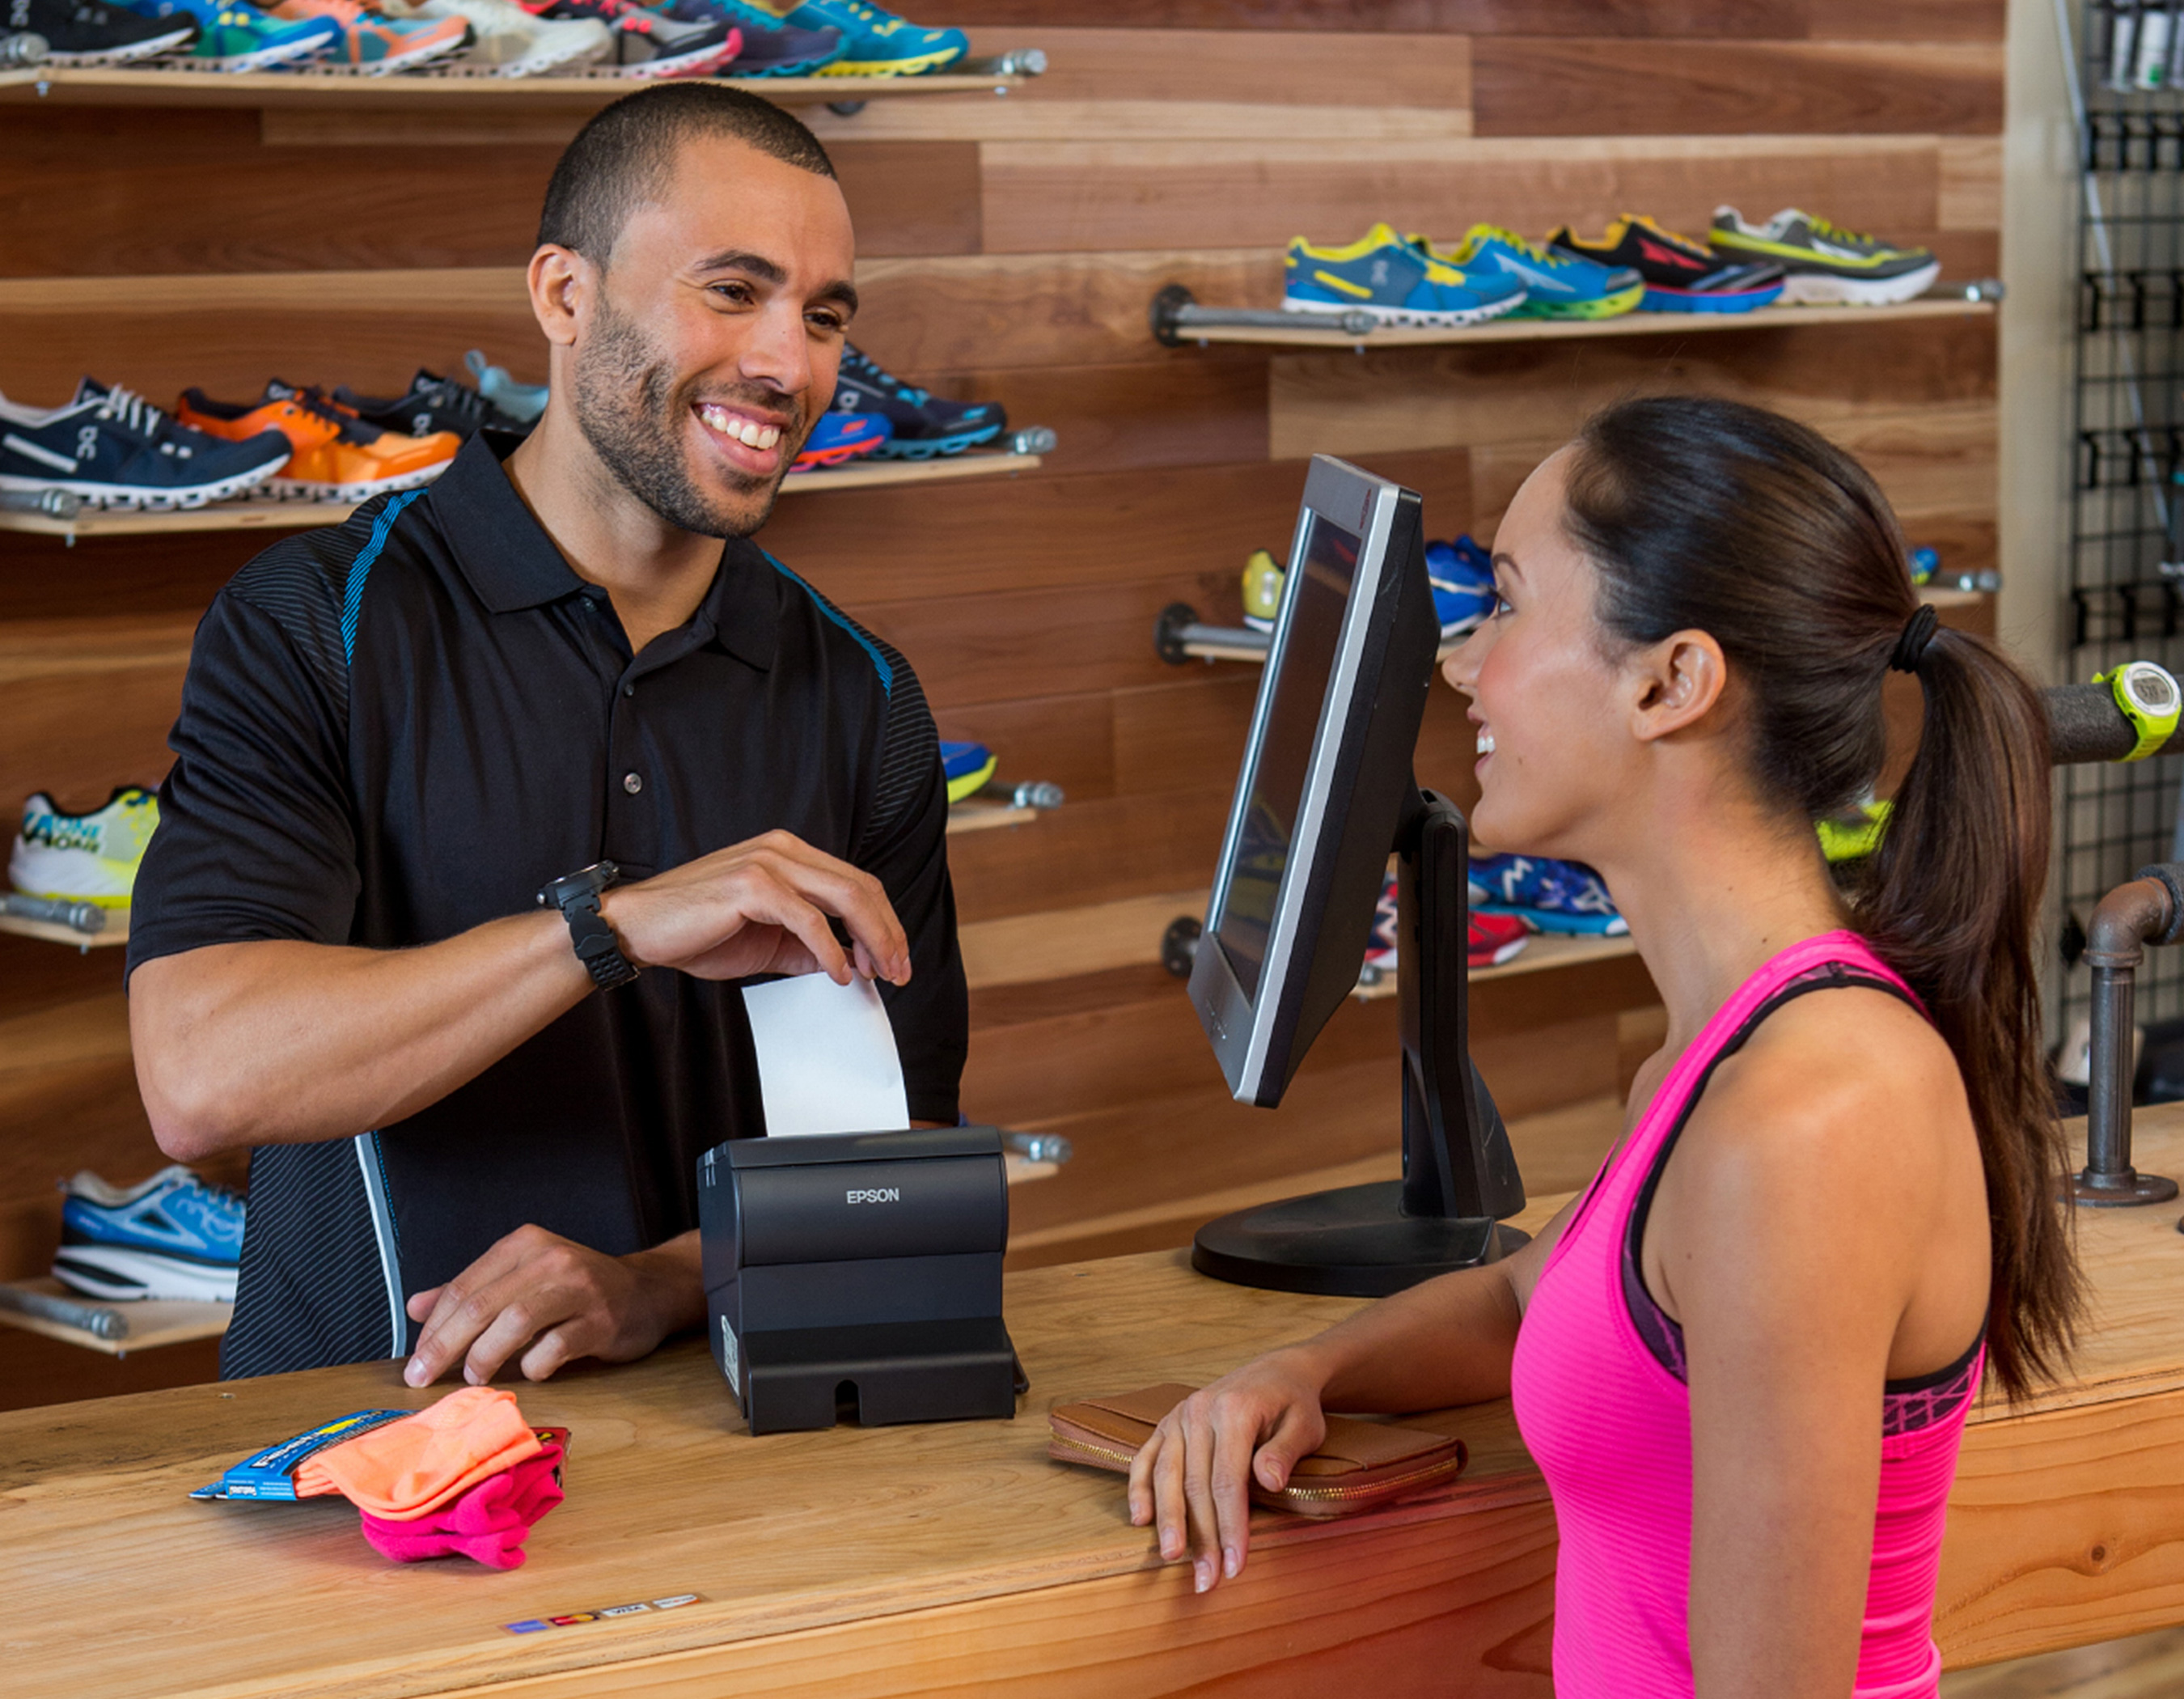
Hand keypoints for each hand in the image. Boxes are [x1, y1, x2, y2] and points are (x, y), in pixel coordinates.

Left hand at [401, 1225, 702, 1386]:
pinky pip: (555, 1347)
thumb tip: (416, 1308)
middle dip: (445, 1345)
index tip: (416, 1359)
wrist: (647, 1291)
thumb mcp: (522, 1278)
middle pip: (482, 1304)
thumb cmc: (578, 1289)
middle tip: (423, 1376)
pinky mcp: (601, 1320)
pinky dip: (534, 1364)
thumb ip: (472, 1291)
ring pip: (515, 1321)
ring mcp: (579, 1288)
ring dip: (485, 1355)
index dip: (434, 1327)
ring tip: (475, 1375)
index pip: (465, 1287)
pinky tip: (531, 1370)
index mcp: (525, 1244)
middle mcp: (550, 1259)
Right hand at [599, 830, 909, 986]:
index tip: (895, 959)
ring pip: (845, 897)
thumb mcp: (766, 942)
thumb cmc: (695, 931)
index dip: (884, 923)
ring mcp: (768, 862)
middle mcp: (783, 849)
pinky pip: (809, 919)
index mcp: (788, 854)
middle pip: (861, 887)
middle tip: (899, 970)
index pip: (856, 883)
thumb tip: (848, 962)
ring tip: (878, 972)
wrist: (639, 928)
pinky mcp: (753, 884)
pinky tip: (838, 971)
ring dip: (871, 940)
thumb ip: (806, 946)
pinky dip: (831, 949)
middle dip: (889, 933)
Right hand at [1126, 1350, 1328, 1593]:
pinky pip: (1146, 1457)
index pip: (1227, 1480)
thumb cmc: (1293, 1406)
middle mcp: (1200, 1410)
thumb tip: (1269, 1481)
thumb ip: (1285, 1452)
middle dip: (1200, 1536)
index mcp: (1234, 1410)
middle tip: (1206, 1579)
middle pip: (1195, 1484)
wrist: (1274, 1373)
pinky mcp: (1167, 1423)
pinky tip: (1140, 1519)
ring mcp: (1179, 1416)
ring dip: (1168, 1521)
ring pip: (1166, 1475)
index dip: (1229, 1527)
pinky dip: (1139, 1488)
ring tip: (1171, 1558)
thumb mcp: (1304, 1426)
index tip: (1234, 1566)